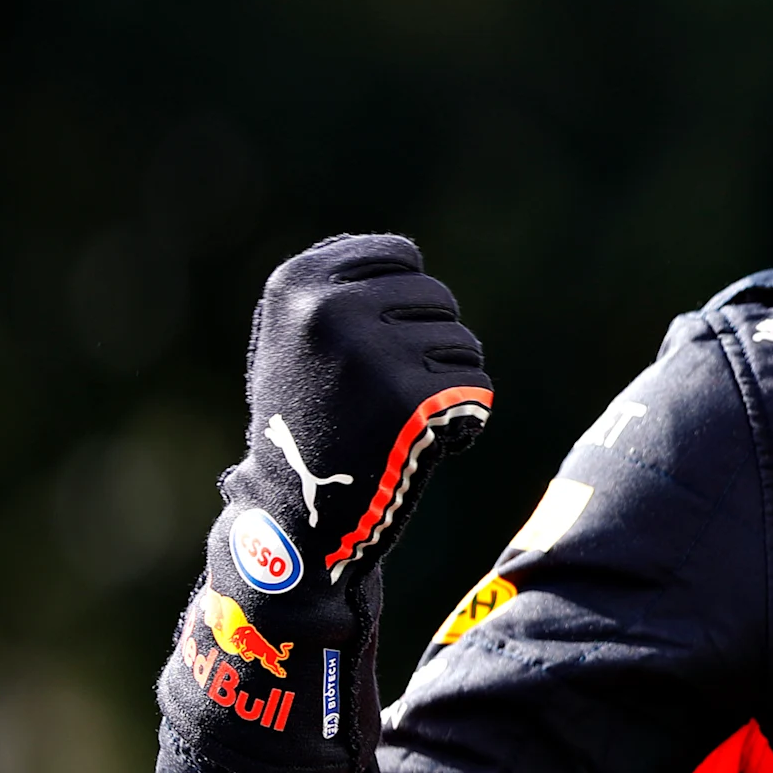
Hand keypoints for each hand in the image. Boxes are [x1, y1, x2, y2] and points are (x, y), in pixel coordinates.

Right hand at [164, 236, 489, 772]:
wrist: (295, 517)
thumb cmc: (304, 425)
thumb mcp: (298, 340)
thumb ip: (344, 292)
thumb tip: (409, 258)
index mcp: (298, 282)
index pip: (400, 256)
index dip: (404, 305)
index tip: (375, 349)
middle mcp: (332, 306)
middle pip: (436, 299)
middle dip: (426, 347)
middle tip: (381, 398)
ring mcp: (373, 350)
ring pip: (463, 345)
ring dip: (446, 387)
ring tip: (393, 424)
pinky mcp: (413, 398)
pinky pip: (477, 391)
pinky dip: (463, 422)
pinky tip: (417, 447)